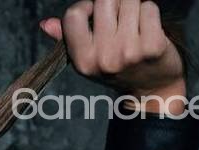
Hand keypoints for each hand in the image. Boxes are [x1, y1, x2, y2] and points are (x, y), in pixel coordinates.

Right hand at [40, 1, 185, 104]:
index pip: (74, 15)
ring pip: (130, 0)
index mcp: (83, 61)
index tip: (95, 14)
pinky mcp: (152, 46)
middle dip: (114, 4)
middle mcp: (104, 58)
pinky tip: (149, 30)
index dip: (87, 7)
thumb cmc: (118, 69)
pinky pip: (149, 8)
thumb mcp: (89, 59)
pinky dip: (150, 14)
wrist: (151, 92)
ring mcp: (129, 52)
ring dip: (134, 8)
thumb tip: (45, 24)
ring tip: (135, 28)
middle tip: (120, 21)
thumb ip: (68, 38)